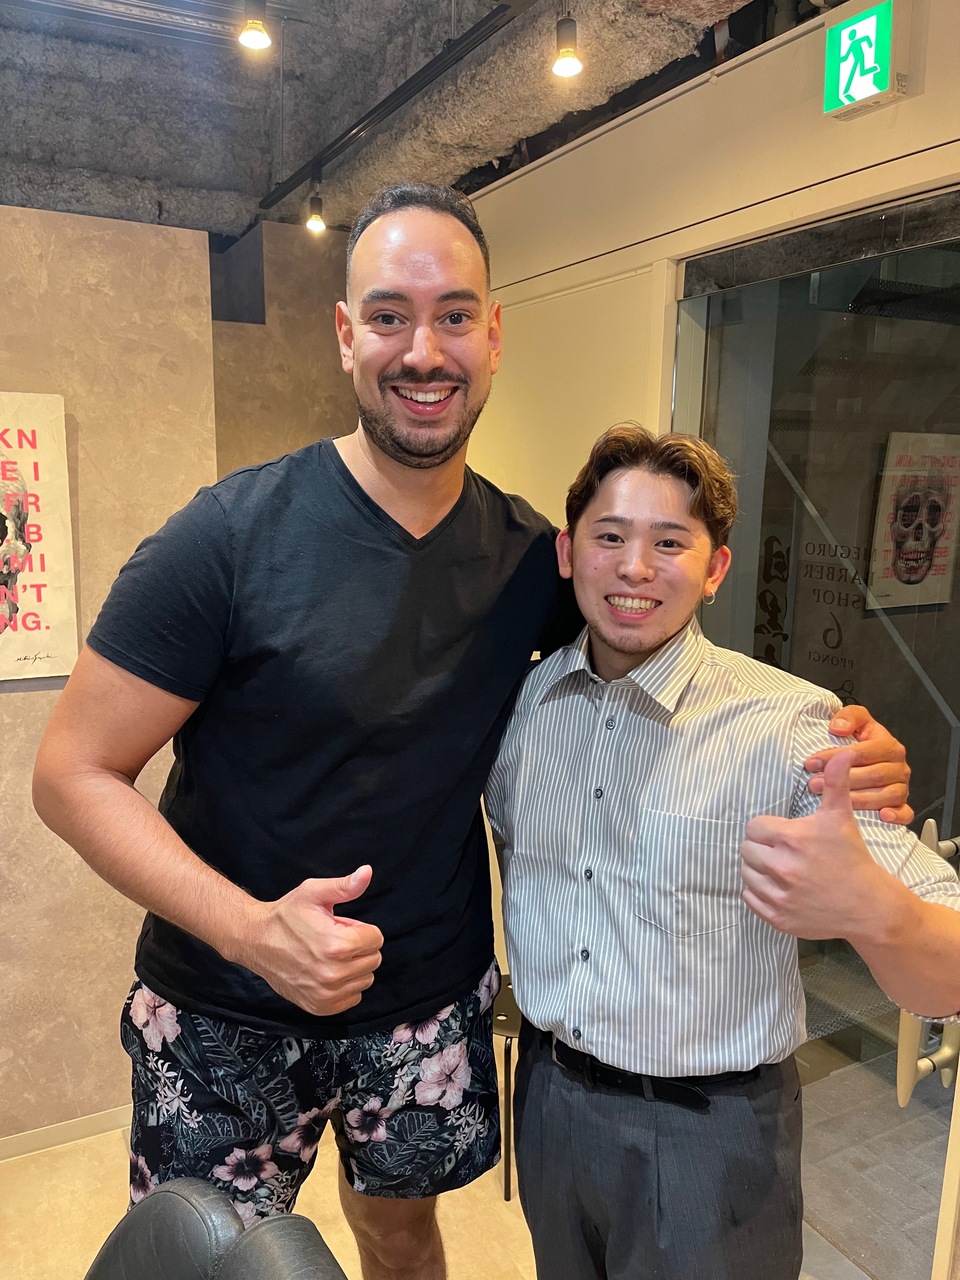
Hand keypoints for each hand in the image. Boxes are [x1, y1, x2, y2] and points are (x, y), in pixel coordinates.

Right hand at [241, 866, 383, 1016]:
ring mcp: (326, 994)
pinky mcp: (321, 1007)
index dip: (361, 929)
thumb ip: (345, 886)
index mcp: (337, 945)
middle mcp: (333, 974)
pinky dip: (345, 985)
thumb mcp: (314, 893)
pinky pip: (353, 997)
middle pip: (374, 959)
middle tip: (333, 939)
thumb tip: (367, 872)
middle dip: (358, 947)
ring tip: (328, 955)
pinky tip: (327, 971)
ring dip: (353, 966)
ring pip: (365, 979)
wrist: (256, 941)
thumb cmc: (286, 916)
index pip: (376, 938)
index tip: (340, 926)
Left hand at [740, 751, 885, 938]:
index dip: (768, 829)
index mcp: (792, 839)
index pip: (754, 827)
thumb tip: (842, 753)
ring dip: (759, 870)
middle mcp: (781, 868)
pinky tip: (781, 888)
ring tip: (783, 870)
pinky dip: (760, 893)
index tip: (785, 835)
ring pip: (746, 874)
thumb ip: (835, 783)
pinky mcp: (777, 918)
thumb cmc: (852, 858)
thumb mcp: (841, 817)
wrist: (868, 906)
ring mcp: (778, 896)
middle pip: (746, 850)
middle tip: (784, 852)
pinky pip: (750, 899)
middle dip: (762, 848)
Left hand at [804, 704, 911, 824]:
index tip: (812, 763)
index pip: (863, 752)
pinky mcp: (903, 805)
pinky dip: (895, 815)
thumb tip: (838, 728)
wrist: (872, 761)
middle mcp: (899, 767)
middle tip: (814, 784)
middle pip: (874, 775)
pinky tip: (881, 817)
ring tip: (831, 801)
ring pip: (885, 795)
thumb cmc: (861, 742)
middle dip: (842, 781)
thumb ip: (849, 717)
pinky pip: (905, 813)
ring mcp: (902, 787)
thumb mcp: (857, 722)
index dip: (836, 757)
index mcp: (889, 746)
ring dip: (857, 800)